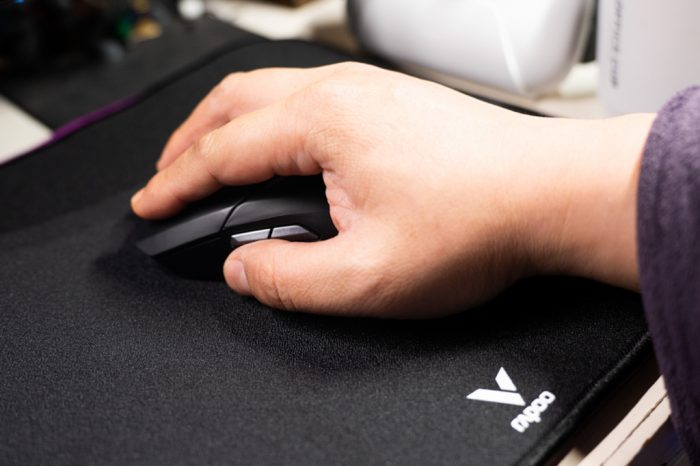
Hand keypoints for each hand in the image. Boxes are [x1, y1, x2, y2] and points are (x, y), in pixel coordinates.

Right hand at [131, 63, 653, 316]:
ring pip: (270, 92)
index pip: (223, 152)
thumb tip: (241, 268)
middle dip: (189, 141)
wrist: (552, 194)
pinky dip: (272, 121)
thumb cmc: (480, 224)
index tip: (152, 205)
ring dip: (230, 126)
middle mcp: (342, 91)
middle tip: (169, 178)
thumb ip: (287, 279)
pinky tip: (279, 150)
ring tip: (212, 162)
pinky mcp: (390, 100)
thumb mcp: (367, 277)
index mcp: (323, 122)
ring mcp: (369, 90)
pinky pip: (307, 97)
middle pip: (234, 103)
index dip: (177, 184)